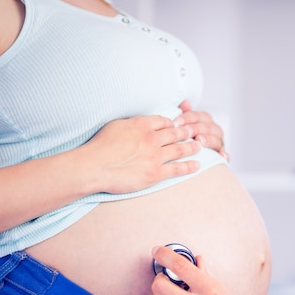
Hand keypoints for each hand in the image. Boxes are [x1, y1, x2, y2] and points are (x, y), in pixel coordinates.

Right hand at [80, 114, 202, 193]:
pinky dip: (189, 166)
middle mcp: (152, 139)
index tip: (176, 125)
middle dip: (186, 132)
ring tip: (199, 146)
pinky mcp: (156, 173)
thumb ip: (132, 124)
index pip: (163, 121)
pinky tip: (197, 165)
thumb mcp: (116, 125)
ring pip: (180, 149)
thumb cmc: (100, 146)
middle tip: (194, 132)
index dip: (171, 123)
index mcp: (142, 125)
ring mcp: (156, 156)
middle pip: (175, 133)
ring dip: (192, 147)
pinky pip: (177, 169)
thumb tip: (140, 124)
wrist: (95, 166)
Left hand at [177, 100, 229, 160]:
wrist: (196, 150)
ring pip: (217, 139)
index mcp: (205, 120)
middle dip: (197, 128)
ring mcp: (219, 141)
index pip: (198, 116)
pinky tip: (221, 155)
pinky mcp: (222, 153)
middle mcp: (214, 129)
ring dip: (209, 139)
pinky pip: (225, 154)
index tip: (177, 122)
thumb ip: (185, 113)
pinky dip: (225, 154)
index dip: (188, 117)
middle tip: (186, 131)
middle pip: (208, 127)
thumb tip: (185, 103)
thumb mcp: (185, 123)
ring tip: (200, 140)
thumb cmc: (188, 135)